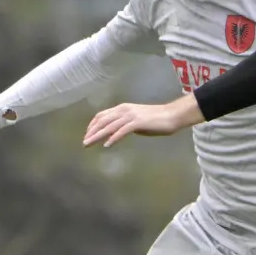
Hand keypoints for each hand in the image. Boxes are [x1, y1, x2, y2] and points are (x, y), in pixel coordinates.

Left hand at [83, 97, 201, 147]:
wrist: (171, 116)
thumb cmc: (156, 119)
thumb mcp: (136, 120)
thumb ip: (125, 123)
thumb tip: (116, 131)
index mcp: (122, 108)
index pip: (102, 115)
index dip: (92, 125)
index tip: (87, 135)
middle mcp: (124, 110)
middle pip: (102, 121)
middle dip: (91, 132)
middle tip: (84, 143)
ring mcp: (131, 116)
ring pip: (109, 126)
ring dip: (97, 136)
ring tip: (89, 144)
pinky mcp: (137, 123)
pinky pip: (122, 131)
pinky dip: (113, 138)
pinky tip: (107, 145)